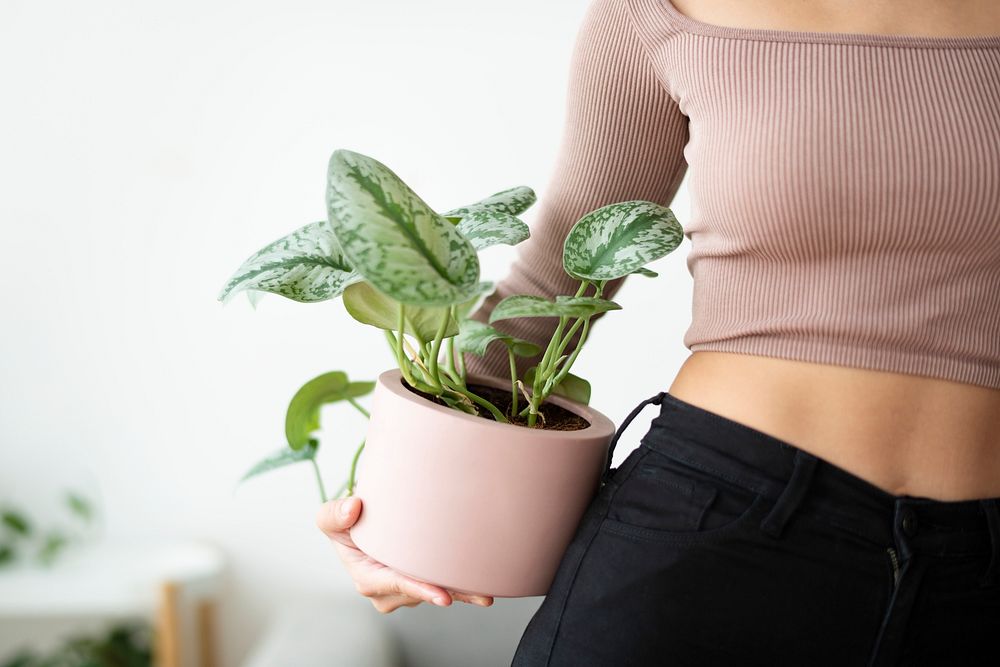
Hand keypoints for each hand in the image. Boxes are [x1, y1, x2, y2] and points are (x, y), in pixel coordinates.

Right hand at [316, 496, 494, 613]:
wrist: (360, 530)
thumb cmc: (347, 526)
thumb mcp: (331, 519)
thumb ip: (334, 514)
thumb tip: (353, 506)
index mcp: (367, 579)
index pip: (397, 584)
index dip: (419, 588)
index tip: (442, 595)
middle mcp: (389, 592)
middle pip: (423, 591)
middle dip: (451, 594)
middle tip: (480, 595)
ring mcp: (408, 591)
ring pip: (437, 592)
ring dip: (461, 592)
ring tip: (486, 592)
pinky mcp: (422, 584)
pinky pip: (444, 588)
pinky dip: (463, 589)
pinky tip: (482, 590)